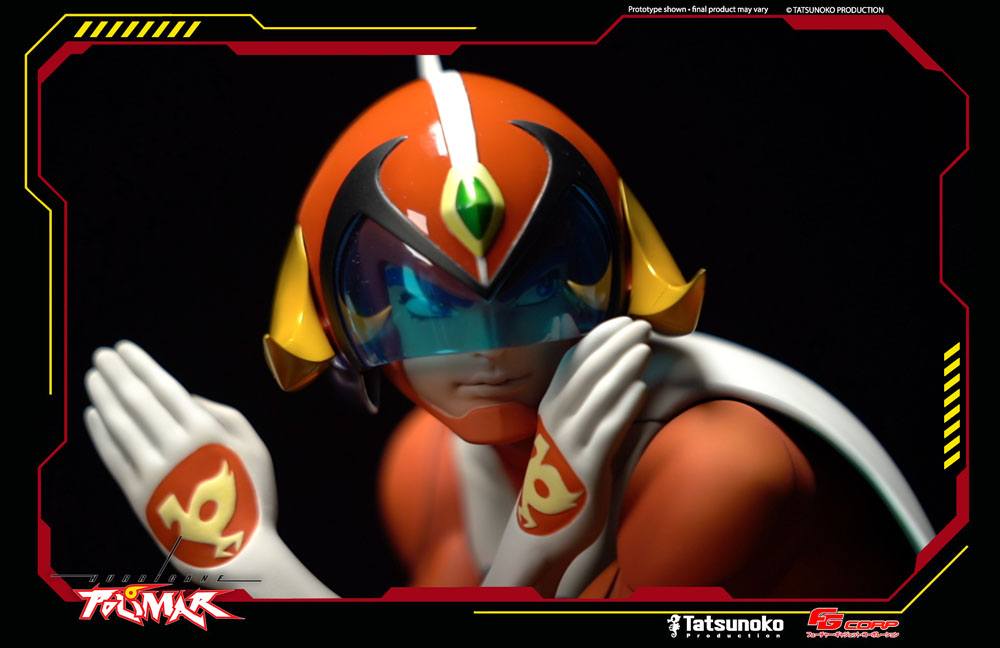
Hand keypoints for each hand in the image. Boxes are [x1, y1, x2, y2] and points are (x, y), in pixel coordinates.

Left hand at [83, 340, 276, 568]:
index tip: (124, 348)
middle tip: (102, 355)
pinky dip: (100, 434)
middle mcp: (173, 445)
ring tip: (93, 378)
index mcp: (204, 429)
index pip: (163, 386)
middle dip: (116, 373)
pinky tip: (92, 416)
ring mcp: (151, 470)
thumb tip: (187, 398)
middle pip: (136, 400)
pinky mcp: (136, 493)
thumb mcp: (254, 444)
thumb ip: (223, 413)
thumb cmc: (250, 492)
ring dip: (103, 397)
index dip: (140, 365)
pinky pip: (111, 457)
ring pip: (119, 425)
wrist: (232, 547)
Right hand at [529, 315, 650, 555]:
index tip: (621, 321)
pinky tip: (641, 389)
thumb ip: (588, 408)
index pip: (573, 362)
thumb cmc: (562, 480)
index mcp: (551, 408)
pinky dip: (624, 406)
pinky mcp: (586, 466)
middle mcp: (557, 419)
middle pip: (588, 371)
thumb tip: (618, 377)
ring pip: (599, 395)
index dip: (598, 339)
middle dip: (616, 345)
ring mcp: (570, 441)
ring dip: (623, 368)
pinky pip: (607, 429)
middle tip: (641, 325)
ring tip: (644, 348)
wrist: (544, 530)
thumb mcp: (567, 436)